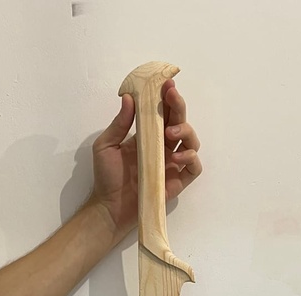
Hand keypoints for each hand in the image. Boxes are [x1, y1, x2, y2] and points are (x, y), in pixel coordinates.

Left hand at [89, 80, 201, 242]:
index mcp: (148, 136)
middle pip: (180, 121)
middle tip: (171, 95)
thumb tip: (129, 98)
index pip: (163, 112)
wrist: (109, 207)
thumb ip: (119, 123)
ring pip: (191, 141)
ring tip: (170, 132)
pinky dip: (191, 157)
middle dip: (178, 105)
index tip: (165, 83)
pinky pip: (194, 166)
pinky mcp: (177, 181)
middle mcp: (163, 147)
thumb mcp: (106, 145)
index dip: (167, 97)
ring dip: (186, 130)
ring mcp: (172, 164)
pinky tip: (176, 156)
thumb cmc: (107, 177)